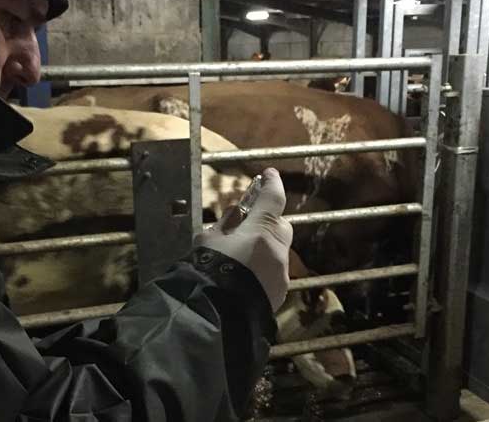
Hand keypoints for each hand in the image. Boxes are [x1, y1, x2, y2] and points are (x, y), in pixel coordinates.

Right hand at [195, 168, 292, 311]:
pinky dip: (263, 269)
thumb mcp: (207, 240)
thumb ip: (224, 225)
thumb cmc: (208, 271)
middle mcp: (278, 248)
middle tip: (249, 226)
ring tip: (241, 258)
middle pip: (281, 226)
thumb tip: (234, 216)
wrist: (216, 314)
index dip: (272, 183)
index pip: (273, 197)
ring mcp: (282, 272)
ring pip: (278, 251)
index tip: (269, 174)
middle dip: (268, 223)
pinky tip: (245, 278)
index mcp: (261, 229)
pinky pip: (274, 273)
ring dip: (264, 248)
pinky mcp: (280, 292)